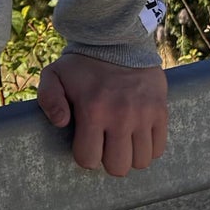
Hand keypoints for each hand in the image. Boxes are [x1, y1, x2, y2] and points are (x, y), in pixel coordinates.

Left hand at [37, 51, 168, 175]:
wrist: (119, 42)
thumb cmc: (82, 64)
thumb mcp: (54, 75)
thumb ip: (48, 99)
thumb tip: (60, 123)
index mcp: (93, 111)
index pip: (89, 159)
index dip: (85, 156)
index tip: (85, 143)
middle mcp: (120, 117)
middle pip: (118, 167)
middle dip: (108, 160)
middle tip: (105, 144)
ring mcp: (143, 116)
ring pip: (141, 161)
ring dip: (130, 156)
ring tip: (122, 141)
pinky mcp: (160, 112)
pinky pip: (159, 148)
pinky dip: (148, 148)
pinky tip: (137, 136)